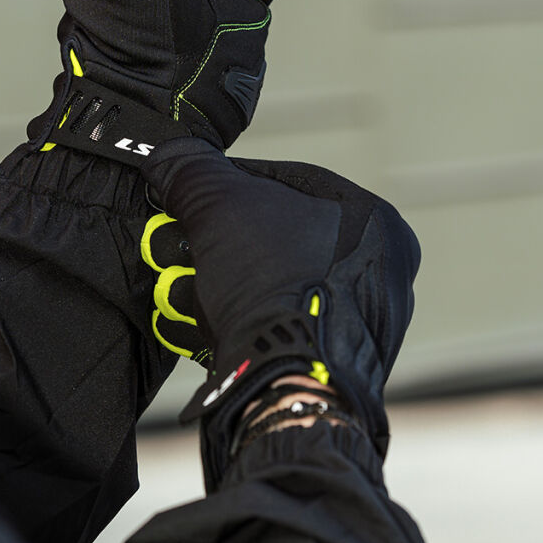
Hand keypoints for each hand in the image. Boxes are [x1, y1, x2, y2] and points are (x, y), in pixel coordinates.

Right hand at [142, 139, 419, 479]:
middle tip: (180, 245)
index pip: (285, 180)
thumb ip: (190, 170)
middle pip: (272, 235)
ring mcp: (355, 322)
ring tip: (183, 286)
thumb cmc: (272, 286)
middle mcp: (375, 272)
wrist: (285, 388)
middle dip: (215, 240)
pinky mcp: (328, 362)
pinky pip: (271, 322)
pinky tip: (201, 320)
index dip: (225, 184)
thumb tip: (167, 154)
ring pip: (266, 280)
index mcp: (373, 221)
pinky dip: (233, 317)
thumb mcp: (218, 205)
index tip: (188, 196)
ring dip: (217, 281)